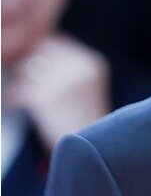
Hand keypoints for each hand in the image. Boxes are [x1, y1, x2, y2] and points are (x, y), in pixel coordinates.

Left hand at [5, 34, 110, 151]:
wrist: (89, 153)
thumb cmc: (80, 120)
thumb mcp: (83, 87)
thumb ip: (64, 67)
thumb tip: (28, 51)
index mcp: (92, 63)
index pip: (54, 42)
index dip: (35, 51)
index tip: (24, 63)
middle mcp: (82, 67)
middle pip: (39, 51)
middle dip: (25, 64)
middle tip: (19, 80)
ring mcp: (66, 81)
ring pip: (28, 69)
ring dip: (19, 82)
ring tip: (18, 95)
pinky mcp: (48, 98)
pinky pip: (20, 90)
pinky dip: (14, 97)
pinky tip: (15, 105)